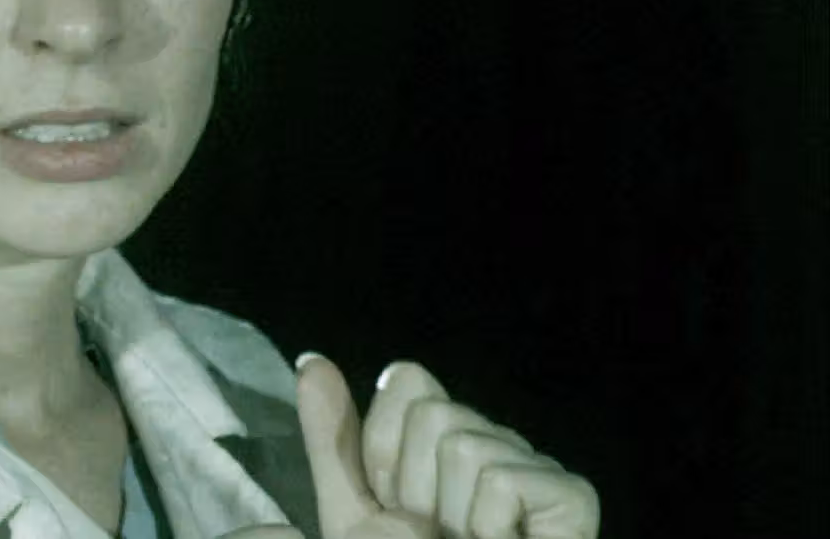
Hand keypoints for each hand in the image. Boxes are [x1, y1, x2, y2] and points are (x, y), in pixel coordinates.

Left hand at [288, 354, 597, 538]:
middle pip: (433, 411)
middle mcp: (493, 442)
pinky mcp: (572, 495)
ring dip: (450, 514)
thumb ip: (333, 440)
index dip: (383, 450)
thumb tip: (311, 361)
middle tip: (436, 535)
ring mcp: (535, 466)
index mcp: (442, 441)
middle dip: (414, 487)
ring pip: (463, 445)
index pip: (407, 380)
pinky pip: (501, 481)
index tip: (393, 505)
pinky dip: (487, 528)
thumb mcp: (353, 514)